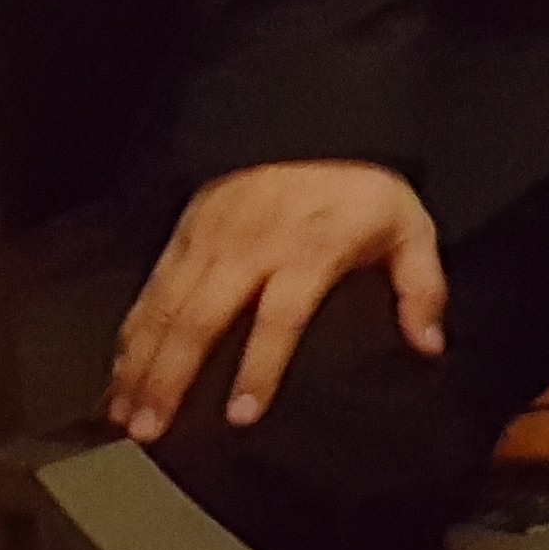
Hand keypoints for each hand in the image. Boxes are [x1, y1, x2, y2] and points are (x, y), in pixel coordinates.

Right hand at [107, 159, 443, 439]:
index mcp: (309, 249)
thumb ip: (421, 289)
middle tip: (153, 428)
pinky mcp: (187, 231)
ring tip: (125, 414)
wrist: (318, 121)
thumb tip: (429, 344)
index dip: (260, 367)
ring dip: (140, 363)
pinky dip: (131, 332)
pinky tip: (119, 370)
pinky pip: (152, 288)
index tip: (241, 415)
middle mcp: (251, 246)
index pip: (279, 317)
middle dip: (172, 377)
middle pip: (203, 318)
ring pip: (166, 307)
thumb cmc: (362, 185)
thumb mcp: (409, 227)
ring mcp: (212, 238)